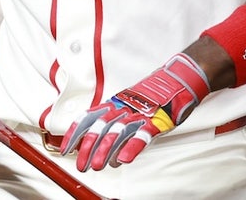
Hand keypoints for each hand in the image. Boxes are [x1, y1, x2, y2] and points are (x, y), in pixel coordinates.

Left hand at [60, 53, 209, 170]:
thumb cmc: (155, 96)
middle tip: (82, 165)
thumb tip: (107, 153)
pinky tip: (125, 159)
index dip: (76, 133)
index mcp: (115, 103)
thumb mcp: (130, 106)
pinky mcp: (157, 121)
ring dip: (106, 150)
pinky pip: (143, 135)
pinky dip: (132, 147)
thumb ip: (117, 126)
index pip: (89, 117)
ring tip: (98, 166)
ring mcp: (140, 114)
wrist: (179, 79)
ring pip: (118, 132)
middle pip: (100, 127)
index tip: (66, 148)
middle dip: (88, 147)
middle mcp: (124, 108)